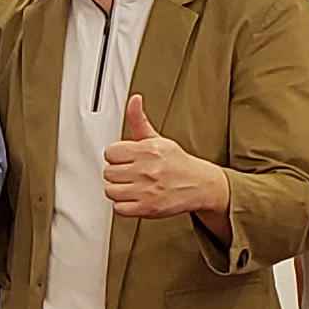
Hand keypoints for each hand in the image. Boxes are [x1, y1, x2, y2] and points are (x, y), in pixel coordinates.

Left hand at [100, 94, 226, 217]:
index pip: (110, 153)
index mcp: (147, 150)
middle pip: (108, 172)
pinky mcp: (147, 208)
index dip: (116, 156)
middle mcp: (146, 170)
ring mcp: (146, 190)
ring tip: (132, 186)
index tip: (125, 159)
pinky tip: (134, 198)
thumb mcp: (158, 139)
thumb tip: (134, 100)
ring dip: (119, 190)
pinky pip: (119, 208)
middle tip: (130, 173)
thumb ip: (139, 121)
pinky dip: (124, 205)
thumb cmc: (177, 162)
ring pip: (110, 190)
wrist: (200, 185)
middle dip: (118, 173)